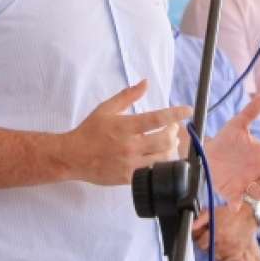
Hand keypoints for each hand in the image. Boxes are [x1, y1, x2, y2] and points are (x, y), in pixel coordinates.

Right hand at [65, 80, 191, 184]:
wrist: (71, 157)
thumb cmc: (89, 131)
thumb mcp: (106, 108)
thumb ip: (127, 96)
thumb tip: (145, 83)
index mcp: (126, 126)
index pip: (157, 119)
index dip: (175, 114)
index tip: (188, 110)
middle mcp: (130, 145)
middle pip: (164, 140)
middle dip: (174, 132)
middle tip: (172, 128)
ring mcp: (130, 163)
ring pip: (162, 158)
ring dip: (171, 149)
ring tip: (169, 143)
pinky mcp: (128, 178)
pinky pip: (152, 172)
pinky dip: (161, 164)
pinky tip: (159, 158)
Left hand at [193, 206, 259, 260]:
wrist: (248, 214)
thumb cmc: (230, 212)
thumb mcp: (213, 212)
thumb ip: (200, 220)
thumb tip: (191, 226)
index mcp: (216, 232)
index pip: (202, 244)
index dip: (202, 240)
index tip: (204, 237)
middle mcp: (223, 242)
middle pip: (209, 250)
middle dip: (209, 245)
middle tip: (213, 238)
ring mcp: (231, 248)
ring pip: (217, 256)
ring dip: (216, 251)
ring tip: (220, 242)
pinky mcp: (238, 252)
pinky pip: (226, 260)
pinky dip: (224, 256)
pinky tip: (225, 248)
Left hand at [204, 95, 259, 204]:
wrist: (209, 155)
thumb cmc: (228, 140)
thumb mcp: (237, 125)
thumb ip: (250, 113)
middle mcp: (258, 171)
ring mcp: (247, 183)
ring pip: (257, 191)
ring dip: (258, 191)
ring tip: (255, 188)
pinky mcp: (234, 193)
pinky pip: (237, 200)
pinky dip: (236, 204)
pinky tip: (234, 206)